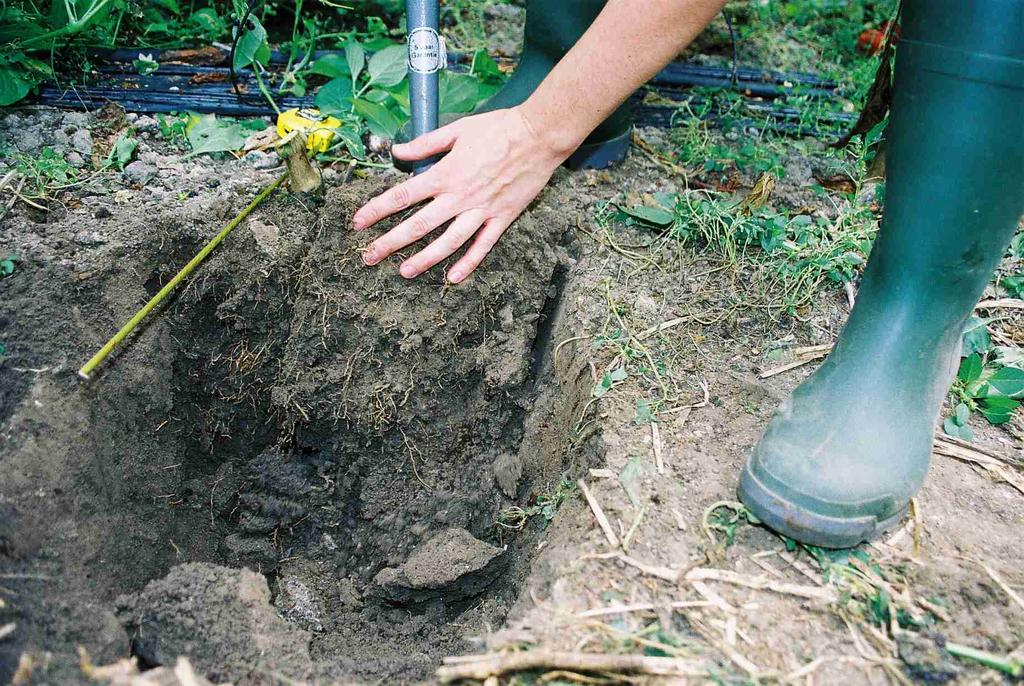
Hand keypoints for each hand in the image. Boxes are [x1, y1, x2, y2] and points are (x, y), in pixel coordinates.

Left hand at [353, 106, 568, 282]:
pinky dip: (468, 263)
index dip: (377, 210)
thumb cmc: (499, 128)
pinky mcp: (502, 218)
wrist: (539, 136)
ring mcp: (481, 210)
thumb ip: (426, 144)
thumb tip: (398, 152)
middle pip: (418, 225)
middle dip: (390, 242)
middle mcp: (460, 197)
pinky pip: (483, 246)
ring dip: (424, 259)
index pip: (402, 195)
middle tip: (368, 257)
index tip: (359, 222)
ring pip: (448, 242)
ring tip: (404, 272)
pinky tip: (453, 277)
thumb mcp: (458, 129)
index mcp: (445, 174)